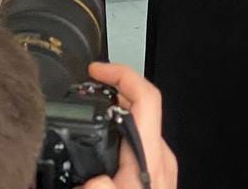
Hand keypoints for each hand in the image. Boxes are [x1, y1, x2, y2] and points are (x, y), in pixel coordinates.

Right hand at [82, 62, 176, 188]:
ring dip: (113, 114)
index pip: (146, 96)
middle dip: (111, 91)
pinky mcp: (154, 175)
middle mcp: (159, 157)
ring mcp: (159, 165)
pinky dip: (118, 133)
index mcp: (150, 157)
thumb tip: (89, 179)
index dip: (122, 74)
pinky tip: (100, 144)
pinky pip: (136, 142)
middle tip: (87, 88)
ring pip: (137, 125)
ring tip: (89, 111)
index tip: (97, 70)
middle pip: (140, 105)